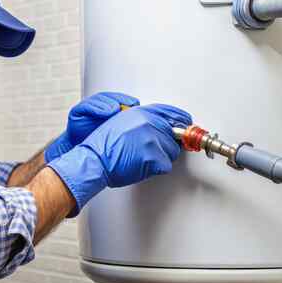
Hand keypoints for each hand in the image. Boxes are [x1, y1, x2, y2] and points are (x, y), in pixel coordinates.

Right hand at [47, 104, 191, 216]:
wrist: (94, 160)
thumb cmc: (103, 146)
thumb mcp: (121, 122)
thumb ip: (143, 121)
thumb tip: (161, 127)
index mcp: (141, 113)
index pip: (170, 113)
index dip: (181, 120)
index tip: (187, 124)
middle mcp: (148, 124)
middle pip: (174, 135)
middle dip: (168, 144)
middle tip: (156, 151)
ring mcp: (152, 140)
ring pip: (172, 151)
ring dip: (162, 157)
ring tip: (143, 159)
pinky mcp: (153, 157)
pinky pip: (165, 165)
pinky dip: (156, 169)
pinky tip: (142, 166)